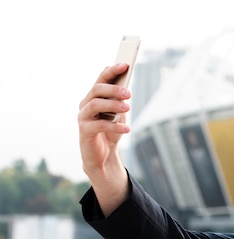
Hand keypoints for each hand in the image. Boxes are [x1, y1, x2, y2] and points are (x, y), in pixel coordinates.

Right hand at [77, 64, 131, 215]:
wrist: (103, 156)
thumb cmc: (111, 132)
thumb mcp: (118, 114)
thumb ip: (119, 100)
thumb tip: (127, 86)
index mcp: (93, 97)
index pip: (101, 79)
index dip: (111, 71)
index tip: (125, 64)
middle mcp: (85, 104)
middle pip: (96, 90)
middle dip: (113, 89)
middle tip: (129, 93)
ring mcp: (82, 117)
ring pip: (95, 105)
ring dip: (112, 104)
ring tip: (128, 107)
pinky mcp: (84, 131)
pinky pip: (99, 125)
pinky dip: (114, 126)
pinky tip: (126, 128)